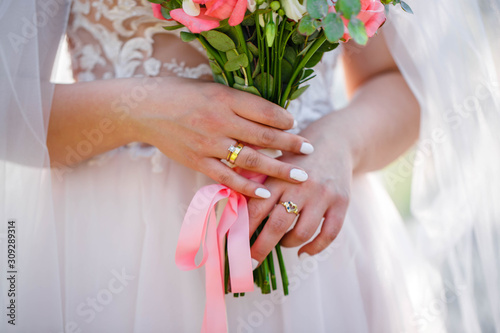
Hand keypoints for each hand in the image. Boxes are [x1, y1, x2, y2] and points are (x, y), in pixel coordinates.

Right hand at [130, 77, 314, 197]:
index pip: (265, 110)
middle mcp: (219, 120)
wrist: (144, 108)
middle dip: (291, 144)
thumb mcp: (211, 88)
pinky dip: (247, 186)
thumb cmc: (180, 94)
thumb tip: (270, 116)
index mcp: (225, 97)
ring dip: (278, 169)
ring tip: (300, 176)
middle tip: (310, 150)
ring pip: (251, 160)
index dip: (285, 119)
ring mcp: (208, 144)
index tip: (296, 125)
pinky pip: (227, 178)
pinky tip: (265, 192)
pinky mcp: (197, 161)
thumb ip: (238, 102)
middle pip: (264, 136)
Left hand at [247, 116, 352, 262]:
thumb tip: (231, 207)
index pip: (257, 209)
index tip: (234, 247)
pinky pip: (329, 234)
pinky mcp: (341, 202)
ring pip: (302, 233)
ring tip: (282, 244)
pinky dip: (315, 248)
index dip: (244, 231)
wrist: (336, 141)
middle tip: (251, 263)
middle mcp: (301, 186)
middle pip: (277, 225)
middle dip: (261, 248)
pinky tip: (304, 251)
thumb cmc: (297, 157)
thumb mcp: (275, 162)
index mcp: (279, 177)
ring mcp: (323, 195)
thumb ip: (256, 181)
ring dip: (288, 244)